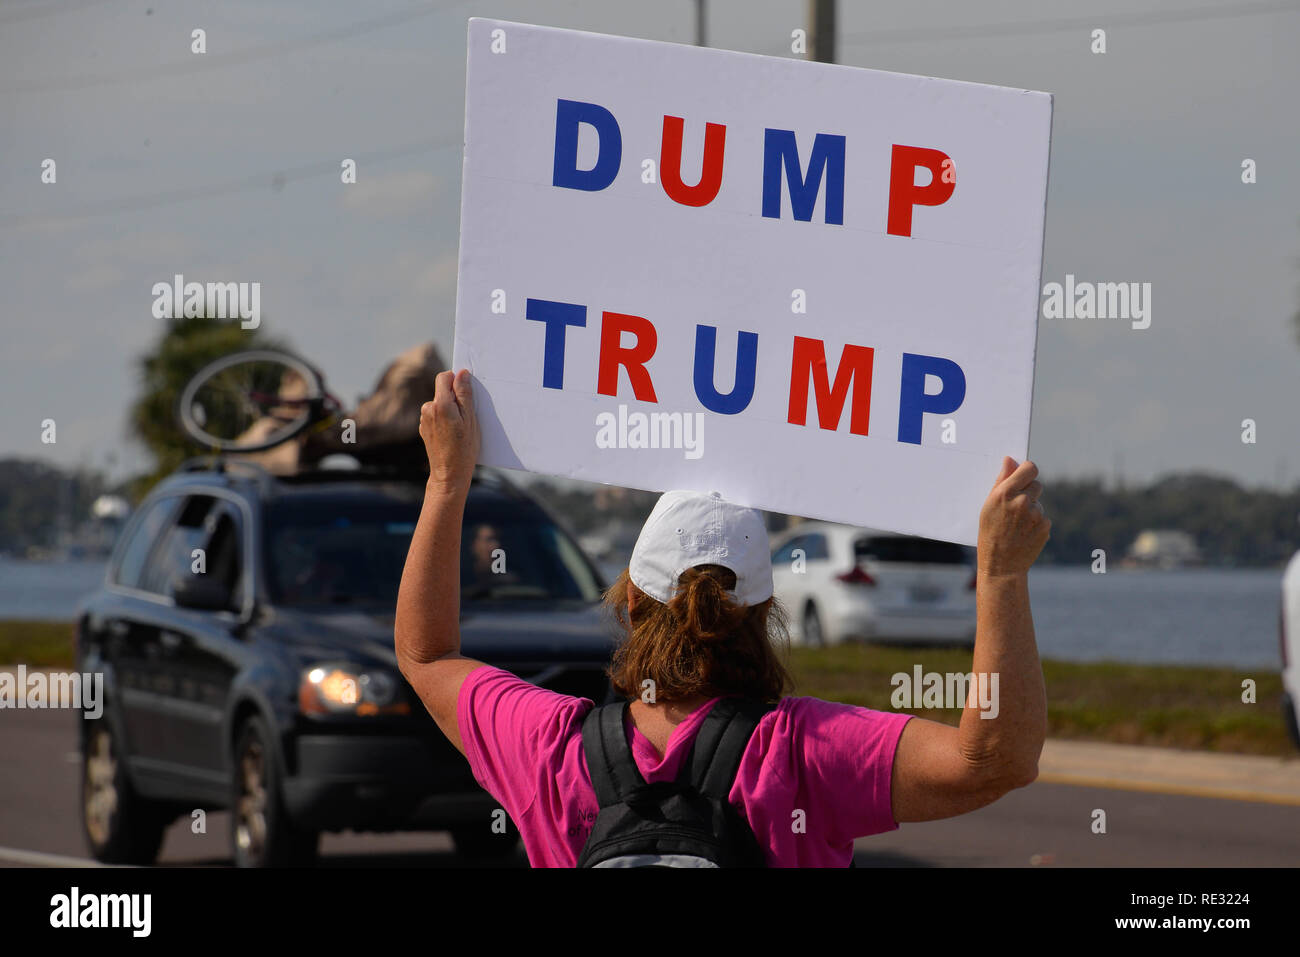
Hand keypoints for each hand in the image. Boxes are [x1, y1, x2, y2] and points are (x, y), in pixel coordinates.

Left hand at [420, 369, 479, 497]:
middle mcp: (428, 409)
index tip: (466, 393)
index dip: (456, 381)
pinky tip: (451, 434)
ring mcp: (424, 419)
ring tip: (459, 428)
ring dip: (449, 410)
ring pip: (439, 404)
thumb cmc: (464, 448)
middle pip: (442, 391)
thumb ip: (464, 394)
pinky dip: (443, 420)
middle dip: (454, 398)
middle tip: (467, 416)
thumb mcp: (470, 419)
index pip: (444, 377)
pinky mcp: (423, 428)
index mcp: (441, 404)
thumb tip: (462, 373)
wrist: (449, 473)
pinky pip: (435, 416)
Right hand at [977, 456, 1049, 578]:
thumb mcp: (988, 506)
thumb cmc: (989, 533)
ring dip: (1031, 509)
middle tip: (1016, 507)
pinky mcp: (1045, 526)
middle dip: (1028, 492)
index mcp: (1004, 493)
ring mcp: (1035, 514)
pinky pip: (1043, 517)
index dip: (1027, 471)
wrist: (1001, 566)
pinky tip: (1024, 533)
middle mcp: (1021, 501)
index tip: (1024, 476)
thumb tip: (1010, 460)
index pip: (1029, 469)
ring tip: (1016, 525)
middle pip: (1036, 484)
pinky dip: (1036, 523)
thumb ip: (1001, 481)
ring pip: (1038, 502)